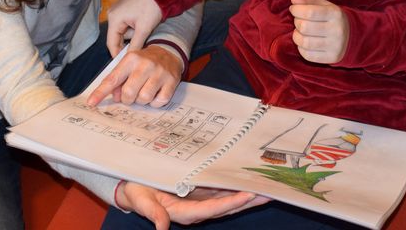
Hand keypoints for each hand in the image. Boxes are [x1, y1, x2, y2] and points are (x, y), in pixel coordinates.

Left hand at [86, 45, 182, 106]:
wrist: (169, 52)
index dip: (101, 93)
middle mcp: (145, 64)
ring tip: (144, 91)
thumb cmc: (144, 61)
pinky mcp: (172, 81)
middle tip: (131, 94)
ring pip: (144, 99)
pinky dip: (155, 102)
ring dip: (142, 100)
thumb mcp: (129, 64)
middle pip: (129, 93)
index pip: (113, 79)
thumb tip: (116, 97)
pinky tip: (155, 93)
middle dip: (127, 98)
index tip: (91, 103)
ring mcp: (160, 73)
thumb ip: (118, 80)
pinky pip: (159, 102)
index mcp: (131, 59)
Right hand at [106, 0, 162, 56]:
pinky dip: (135, 28)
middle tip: (142, 42)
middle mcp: (112, 14)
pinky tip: (144, 23)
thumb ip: (135, 45)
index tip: (124, 63)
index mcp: (114, 18)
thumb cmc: (151, 6)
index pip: (111, 43)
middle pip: (117, 37)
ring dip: (134, 34)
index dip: (117, 54)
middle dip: (129, 41)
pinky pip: (126, 25)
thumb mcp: (144, 28)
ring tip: (145, 26)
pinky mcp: (124, 10)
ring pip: (123, 32)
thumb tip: (130, 58)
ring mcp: (118, 11)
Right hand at [116, 182, 269, 229]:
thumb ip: (152, 213)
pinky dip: (237, 186)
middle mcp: (198, 209)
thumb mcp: (141, 201)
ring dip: (248, 194)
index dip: (232, 202)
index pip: (213, 209)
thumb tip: (161, 229)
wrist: (133, 190)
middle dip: (250, 200)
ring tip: (268, 186)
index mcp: (185, 213)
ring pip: (230, 199)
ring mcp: (201, 201)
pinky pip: (223, 190)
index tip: (249, 194)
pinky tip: (250, 180)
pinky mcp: (201, 192)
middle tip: (272, 191)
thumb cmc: (137, 193)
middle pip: (229, 206)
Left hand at [289, 0, 349, 64]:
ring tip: (299, 32)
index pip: (309, 12)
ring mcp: (335, 46)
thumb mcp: (323, 5)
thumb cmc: (332, 18)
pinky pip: (308, 55)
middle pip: (305, 27)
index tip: (293, 9)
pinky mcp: (332, 58)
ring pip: (305, 42)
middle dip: (297, 22)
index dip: (296, 10)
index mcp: (335, 14)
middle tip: (299, 21)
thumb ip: (308, 1)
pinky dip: (301, 48)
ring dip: (297, 36)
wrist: (352, 36)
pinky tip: (304, 43)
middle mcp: (337, 30)